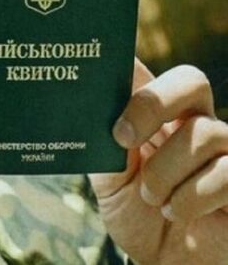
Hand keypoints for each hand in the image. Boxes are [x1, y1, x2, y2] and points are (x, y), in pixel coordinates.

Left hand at [90, 59, 227, 263]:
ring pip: (203, 132)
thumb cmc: (139, 218)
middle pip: (190, 80)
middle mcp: (191, 124)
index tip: (106, 63)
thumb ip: (103, 149)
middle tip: (123, 137)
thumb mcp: (109, 184)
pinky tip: (178, 211)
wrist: (169, 263)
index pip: (146, 75)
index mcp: (154, 118)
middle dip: (153, 104)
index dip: (129, 61)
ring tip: (153, 198)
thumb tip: (92, 113)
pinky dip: (192, 196)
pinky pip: (226, 170)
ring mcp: (222, 150)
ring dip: (166, 172)